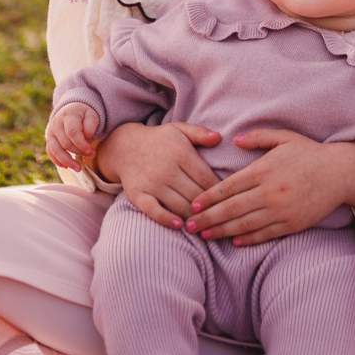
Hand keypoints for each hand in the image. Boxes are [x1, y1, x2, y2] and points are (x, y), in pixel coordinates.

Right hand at [46, 102, 99, 171]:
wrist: (71, 109)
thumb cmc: (83, 114)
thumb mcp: (91, 115)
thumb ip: (90, 126)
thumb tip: (86, 140)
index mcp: (68, 116)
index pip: (72, 133)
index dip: (81, 144)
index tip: (91, 151)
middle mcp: (56, 124)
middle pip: (65, 143)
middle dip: (79, 152)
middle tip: (92, 155)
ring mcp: (51, 133)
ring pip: (56, 151)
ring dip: (67, 161)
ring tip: (78, 168)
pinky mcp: (49, 140)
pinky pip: (50, 153)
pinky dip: (57, 161)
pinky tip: (66, 167)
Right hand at [94, 120, 221, 229]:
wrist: (125, 146)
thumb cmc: (159, 140)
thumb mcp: (179, 129)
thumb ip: (199, 133)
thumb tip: (219, 138)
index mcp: (181, 153)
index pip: (206, 177)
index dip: (219, 191)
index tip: (228, 199)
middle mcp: (167, 170)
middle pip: (195, 194)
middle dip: (210, 207)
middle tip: (221, 217)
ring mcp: (152, 184)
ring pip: (179, 205)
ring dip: (194, 217)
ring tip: (206, 225)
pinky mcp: (139, 195)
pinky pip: (154, 211)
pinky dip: (166, 219)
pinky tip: (179, 225)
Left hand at [186, 131, 354, 246]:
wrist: (340, 173)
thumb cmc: (309, 153)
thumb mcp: (284, 137)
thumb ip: (257, 138)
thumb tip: (234, 141)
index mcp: (264, 170)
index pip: (229, 187)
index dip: (208, 198)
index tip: (193, 205)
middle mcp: (270, 192)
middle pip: (231, 209)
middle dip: (208, 219)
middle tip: (189, 226)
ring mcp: (281, 211)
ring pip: (244, 225)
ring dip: (222, 232)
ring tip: (205, 236)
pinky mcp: (292, 224)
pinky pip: (265, 234)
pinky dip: (248, 239)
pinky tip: (234, 241)